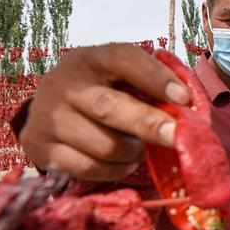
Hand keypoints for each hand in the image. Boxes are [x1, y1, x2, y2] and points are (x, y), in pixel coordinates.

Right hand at [18, 43, 190, 180]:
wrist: (46, 108)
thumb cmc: (99, 89)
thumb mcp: (119, 76)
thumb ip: (150, 83)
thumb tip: (188, 106)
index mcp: (90, 59)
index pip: (123, 59)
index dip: (155, 78)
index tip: (184, 98)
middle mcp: (64, 84)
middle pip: (110, 107)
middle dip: (148, 124)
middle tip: (176, 137)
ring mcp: (49, 117)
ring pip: (103, 145)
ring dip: (132, 153)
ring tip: (139, 149)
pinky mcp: (40, 148)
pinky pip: (88, 169)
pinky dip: (114, 171)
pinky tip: (121, 163)